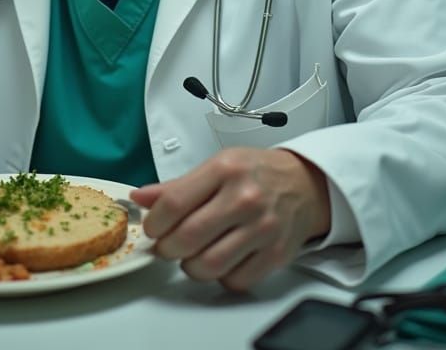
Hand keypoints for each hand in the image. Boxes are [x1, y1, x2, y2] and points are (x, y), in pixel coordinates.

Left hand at [130, 148, 330, 291]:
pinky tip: (220, 260)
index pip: (174, 202)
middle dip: (167, 248)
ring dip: (190, 266)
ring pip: (209, 265)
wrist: (305, 183)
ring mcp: (262, 228)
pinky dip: (220, 277)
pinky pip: (235, 280)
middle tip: (167, 246)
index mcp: (224, 169)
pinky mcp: (275, 254)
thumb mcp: (218, 164)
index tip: (153, 228)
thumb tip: (140, 198)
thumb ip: (177, 185)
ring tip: (191, 255)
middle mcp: (244, 197)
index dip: (155, 222)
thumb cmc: (256, 173)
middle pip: (188, 237)